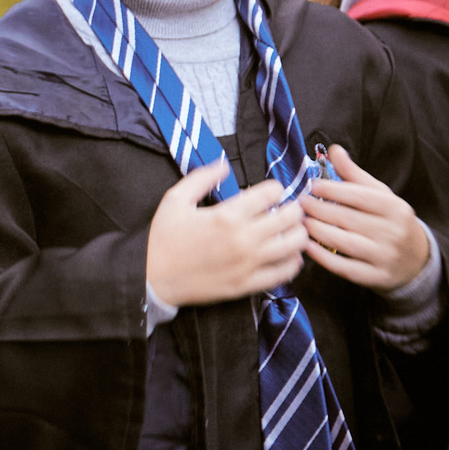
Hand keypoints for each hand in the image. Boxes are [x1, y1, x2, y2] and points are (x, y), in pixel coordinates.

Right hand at [146, 161, 304, 306]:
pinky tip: (286, 255)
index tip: (270, 191)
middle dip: (292, 208)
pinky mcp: (248, 284)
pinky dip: (292, 261)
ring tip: (289, 231)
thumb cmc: (162, 239)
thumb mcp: (174, 200)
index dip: (274, 188)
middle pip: (290, 217)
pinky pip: (285, 272)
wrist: (151, 278)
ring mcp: (248, 264)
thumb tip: (224, 165)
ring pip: (294, 245)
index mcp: (227, 216)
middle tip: (286, 208)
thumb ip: (201, 178)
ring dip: (297, 234)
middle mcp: (243, 239)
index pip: (271, 193)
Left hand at [305, 145, 432, 294]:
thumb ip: (355, 175)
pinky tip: (306, 246)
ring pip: (343, 242)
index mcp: (395, 208)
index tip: (311, 185)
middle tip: (297, 204)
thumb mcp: (380, 196)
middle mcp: (392, 232)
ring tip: (299, 222)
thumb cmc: (390, 221)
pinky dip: (322, 257)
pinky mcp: (374, 276)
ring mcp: (384, 256)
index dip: (332, 190)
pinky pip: (343, 266)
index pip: (359, 196)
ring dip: (316, 231)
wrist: (415, 259)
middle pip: (347, 218)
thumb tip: (334, 150)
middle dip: (317, 209)